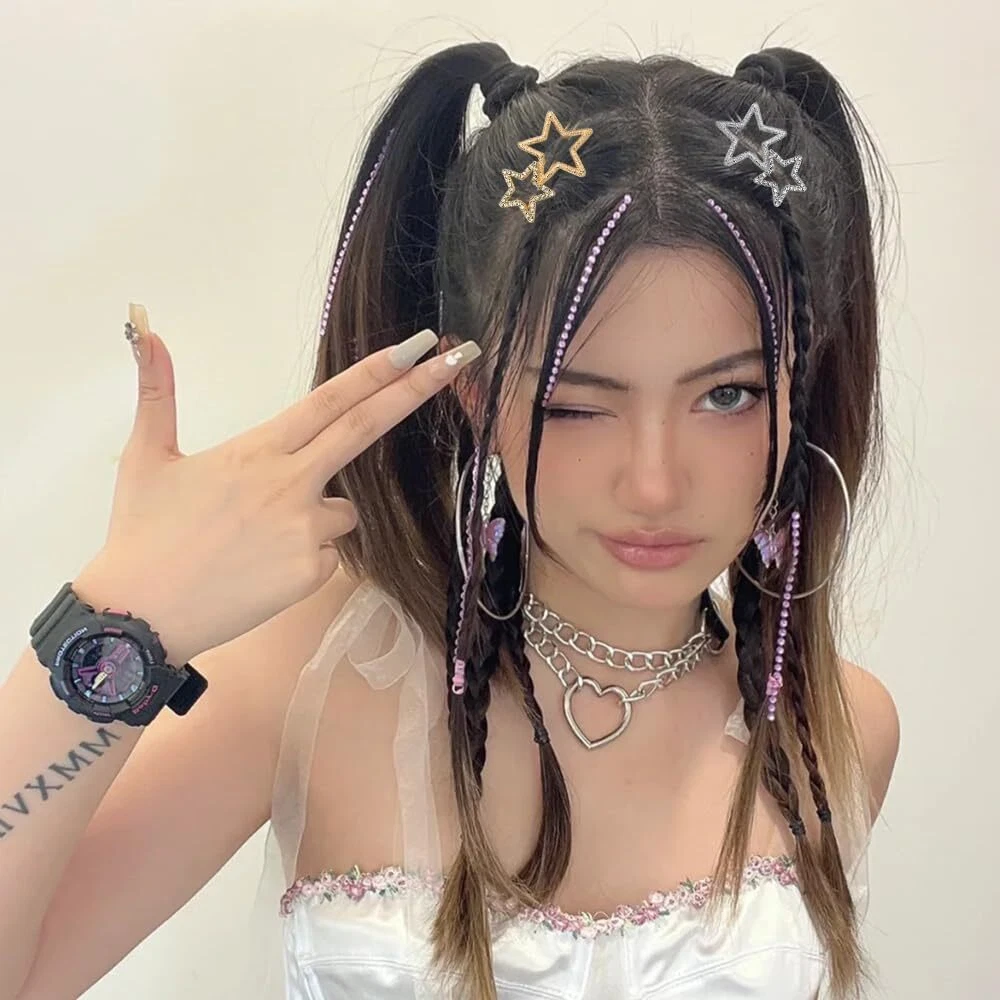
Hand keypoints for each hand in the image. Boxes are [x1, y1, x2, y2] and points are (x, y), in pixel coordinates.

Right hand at [76, 304, 479, 665]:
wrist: (139, 615)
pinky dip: (306, 556)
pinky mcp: (311, 573)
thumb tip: (146, 328)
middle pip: (364, 430)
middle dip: (414, 391)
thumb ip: (156, 392)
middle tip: (454, 359)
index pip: (329, 401)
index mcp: (256, 451)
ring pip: (344, 511)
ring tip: (256, 537)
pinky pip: (327, 554)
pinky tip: (262, 568)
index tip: (417, 346)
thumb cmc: (142, 533)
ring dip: (321, 513)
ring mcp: (306, 531)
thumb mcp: (146, 458)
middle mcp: (292, 484)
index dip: (377, 371)